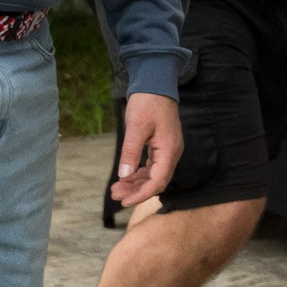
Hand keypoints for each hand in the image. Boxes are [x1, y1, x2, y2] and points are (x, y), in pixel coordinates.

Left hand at [112, 92, 182, 206]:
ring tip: (117, 189)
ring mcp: (168, 150)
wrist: (155, 84)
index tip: (124, 201)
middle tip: (115, 195)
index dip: (141, 194)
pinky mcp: (162, 146)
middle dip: (136, 191)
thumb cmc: (148, 102)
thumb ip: (130, 152)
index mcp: (169, 150)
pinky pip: (152, 166)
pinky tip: (126, 177)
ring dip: (136, 184)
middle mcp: (172, 153)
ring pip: (153, 175)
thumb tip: (124, 176)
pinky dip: (139, 174)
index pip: (158, 181)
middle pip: (156, 181)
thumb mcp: (136, 127)